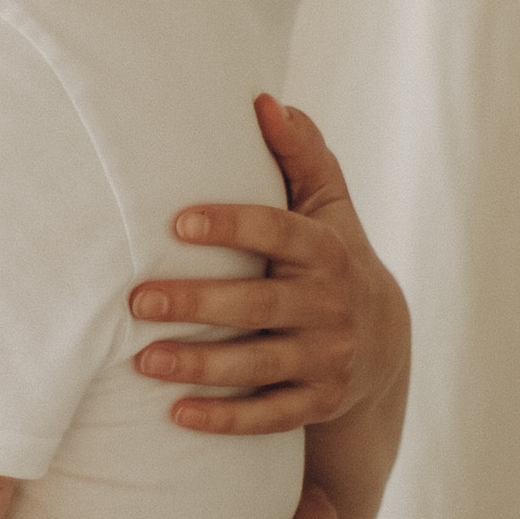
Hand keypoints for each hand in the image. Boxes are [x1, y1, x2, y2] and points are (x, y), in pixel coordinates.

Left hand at [129, 96, 409, 437]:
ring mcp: (327, 359)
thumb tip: (264, 99)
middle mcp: (329, 306)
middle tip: (137, 301)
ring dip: (200, 366)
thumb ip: (300, 152)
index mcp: (324, 251)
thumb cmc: (330, 255)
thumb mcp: (327, 204)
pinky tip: (176, 414)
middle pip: (260, 306)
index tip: (178, 221)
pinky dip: (225, 418)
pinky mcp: (319, 402)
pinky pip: (270, 417)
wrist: (382, 341)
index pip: (278, 234)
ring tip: (143, 361)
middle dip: (198, 305)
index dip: (231, 226)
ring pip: (260, 367)